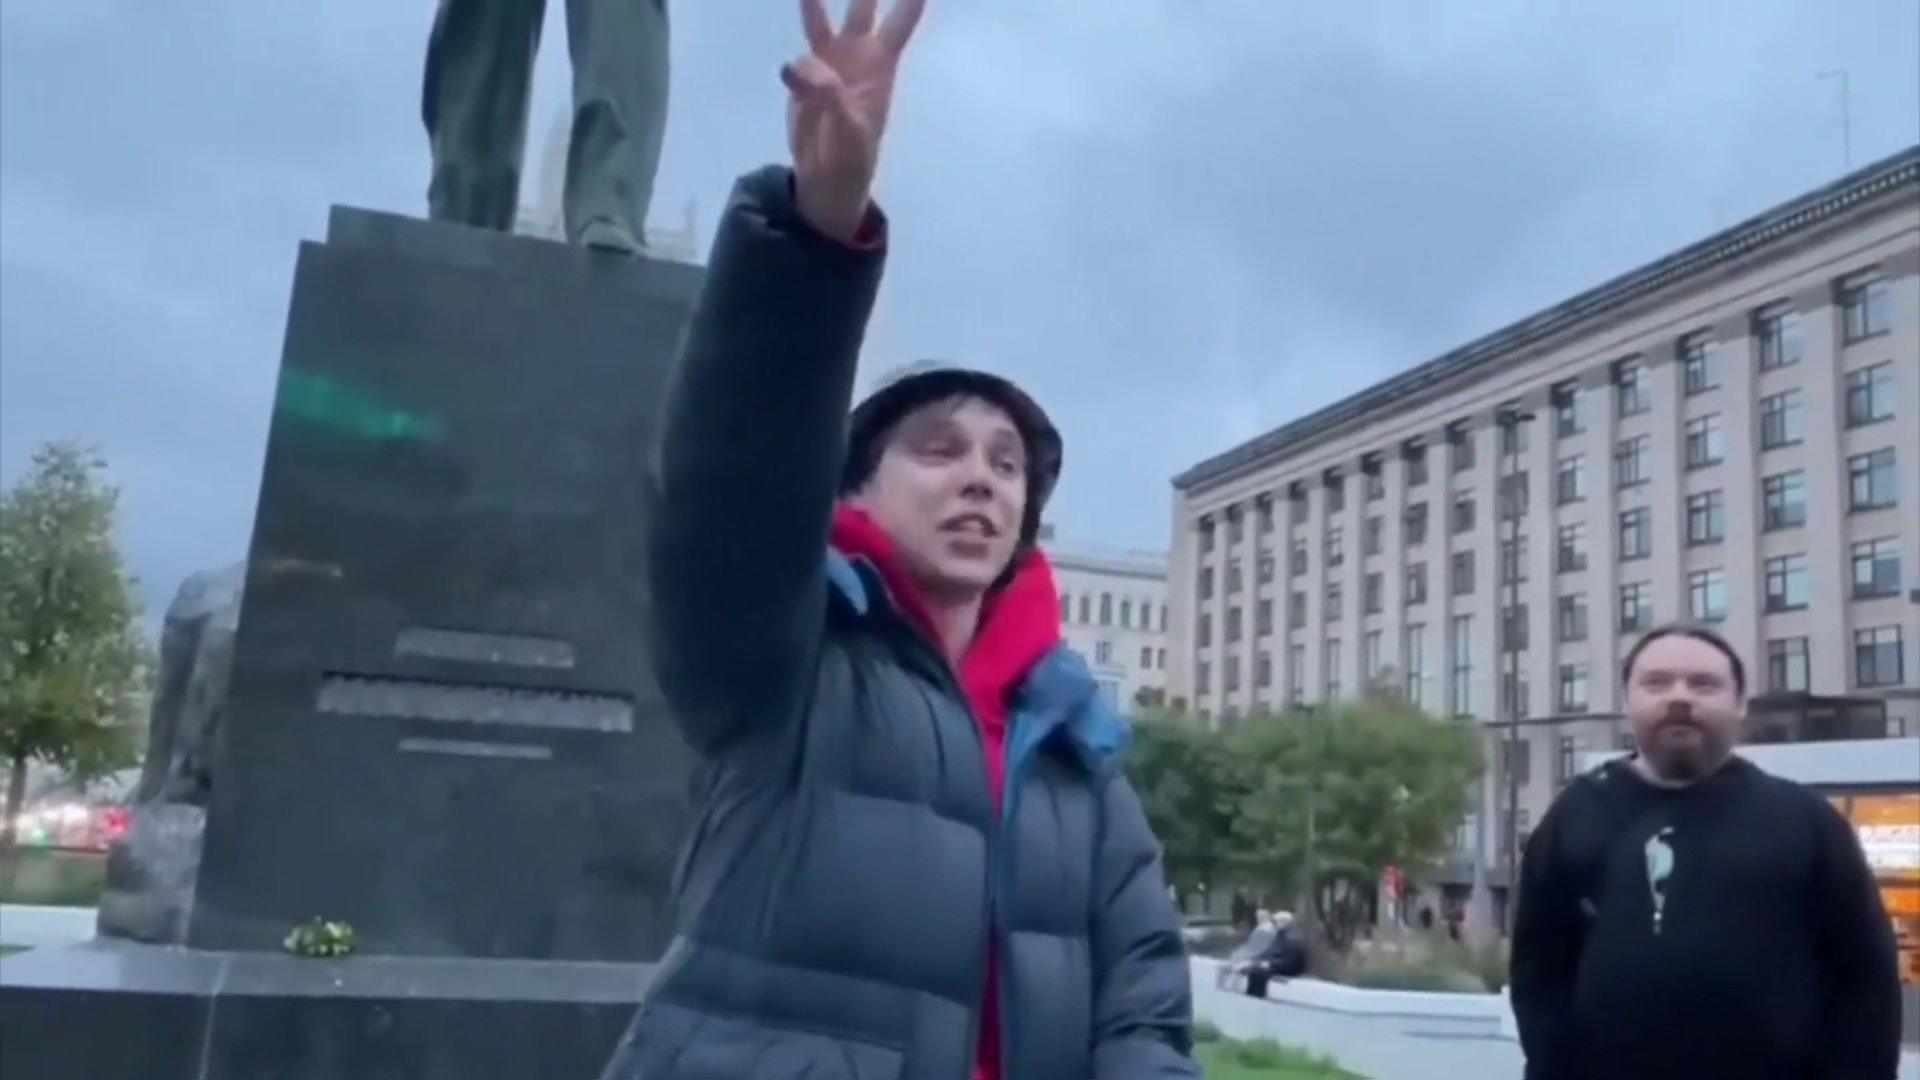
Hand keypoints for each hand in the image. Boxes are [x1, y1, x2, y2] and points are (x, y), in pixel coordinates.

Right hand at [783, 0, 927, 241]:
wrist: (825, 177)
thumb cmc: (853, 157)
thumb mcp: (850, 131)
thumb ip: (830, 95)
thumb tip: (803, 67)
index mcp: (882, 66)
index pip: (901, 22)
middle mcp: (857, 54)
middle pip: (863, 5)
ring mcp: (828, 62)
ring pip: (822, 18)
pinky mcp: (802, 76)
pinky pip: (797, 57)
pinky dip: (794, 69)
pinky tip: (795, 83)